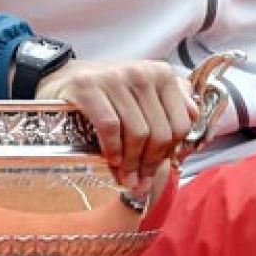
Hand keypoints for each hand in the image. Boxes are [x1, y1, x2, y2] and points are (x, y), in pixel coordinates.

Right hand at [35, 59, 199, 197]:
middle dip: (150, 164)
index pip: (180, 124)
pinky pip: (110, 127)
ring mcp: (115, 78)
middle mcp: (142, 73)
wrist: (62, 78)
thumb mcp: (143, 94)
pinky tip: (110, 160)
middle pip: (159, 133)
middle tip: (139, 182)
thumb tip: (194, 119)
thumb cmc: (108, 94)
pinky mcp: (88, 87)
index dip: (170, 153)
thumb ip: (171, 104)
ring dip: (130, 163)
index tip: (156, 169)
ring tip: (125, 178)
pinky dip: (112, 149)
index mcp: (162, 75)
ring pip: (137, 133)